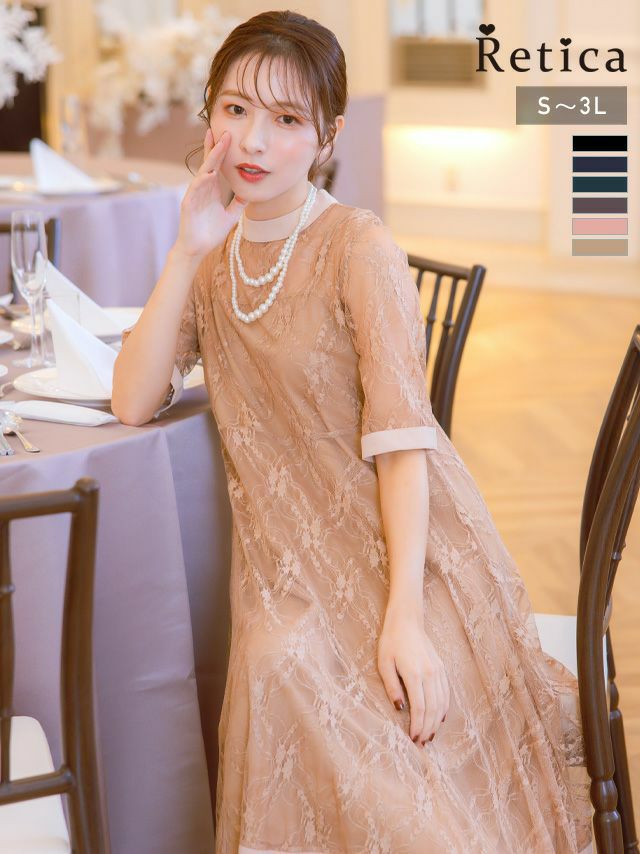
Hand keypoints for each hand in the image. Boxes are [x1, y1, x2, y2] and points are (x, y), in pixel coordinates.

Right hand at [174, 128, 246, 257]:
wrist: (197, 249)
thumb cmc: (210, 232)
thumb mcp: (230, 216)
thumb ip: (238, 203)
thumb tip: (249, 192)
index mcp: (212, 189)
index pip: (217, 165)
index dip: (222, 151)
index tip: (229, 135)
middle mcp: (202, 188)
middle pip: (209, 163)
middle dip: (216, 147)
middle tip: (223, 130)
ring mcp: (194, 195)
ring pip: (203, 172)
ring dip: (210, 158)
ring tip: (217, 144)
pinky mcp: (188, 204)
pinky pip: (195, 190)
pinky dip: (201, 181)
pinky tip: (208, 173)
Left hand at [377, 606, 449, 745]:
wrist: (407, 621)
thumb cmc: (391, 642)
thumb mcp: (384, 663)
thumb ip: (392, 687)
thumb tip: (400, 709)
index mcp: (415, 674)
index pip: (420, 708)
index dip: (418, 726)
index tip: (413, 739)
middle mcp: (430, 674)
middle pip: (433, 709)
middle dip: (428, 729)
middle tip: (421, 743)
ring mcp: (438, 671)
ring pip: (442, 703)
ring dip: (437, 722)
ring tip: (430, 735)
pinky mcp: (441, 668)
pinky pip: (446, 693)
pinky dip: (444, 708)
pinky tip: (439, 718)